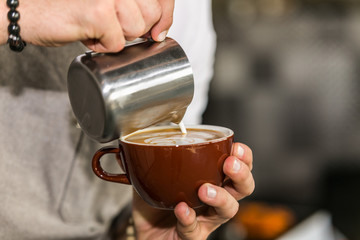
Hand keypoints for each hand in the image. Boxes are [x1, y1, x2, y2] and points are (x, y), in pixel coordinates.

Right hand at [0, 0, 173, 51]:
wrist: (30, 11)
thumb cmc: (69, 10)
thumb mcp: (109, 5)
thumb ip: (133, 9)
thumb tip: (160, 29)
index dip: (165, 16)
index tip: (159, 32)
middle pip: (152, 15)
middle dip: (136, 30)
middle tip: (112, 27)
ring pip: (136, 30)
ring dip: (117, 38)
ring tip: (97, 29)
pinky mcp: (98, 12)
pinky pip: (117, 44)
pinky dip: (102, 47)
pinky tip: (87, 36)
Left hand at [132, 143, 254, 239]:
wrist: (145, 232)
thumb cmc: (157, 203)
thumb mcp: (153, 176)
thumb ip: (146, 159)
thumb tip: (130, 145)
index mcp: (211, 180)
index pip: (237, 167)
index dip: (243, 158)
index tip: (237, 148)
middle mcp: (214, 200)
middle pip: (242, 189)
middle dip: (241, 175)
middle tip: (230, 164)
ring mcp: (205, 220)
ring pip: (228, 211)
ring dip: (220, 197)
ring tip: (205, 189)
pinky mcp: (192, 237)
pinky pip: (195, 229)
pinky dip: (189, 218)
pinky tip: (182, 209)